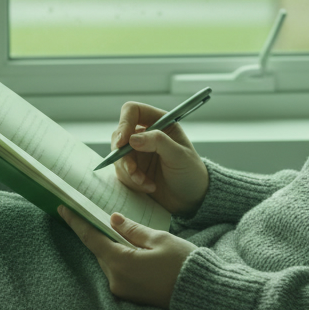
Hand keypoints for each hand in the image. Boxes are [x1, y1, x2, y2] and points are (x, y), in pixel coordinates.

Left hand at [57, 206, 195, 309]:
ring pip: (108, 260)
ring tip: (113, 227)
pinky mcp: (131, 295)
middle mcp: (117, 280)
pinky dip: (118, 257)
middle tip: (89, 212)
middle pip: (99, 250)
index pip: (91, 239)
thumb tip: (112, 219)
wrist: (202, 293)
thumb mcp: (160, 239)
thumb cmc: (184, 264)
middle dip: (95, 231)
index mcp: (122, 263)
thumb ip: (133, 229)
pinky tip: (126, 246)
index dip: (76, 222)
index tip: (63, 209)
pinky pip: (118, 270)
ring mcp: (123, 290)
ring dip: (109, 245)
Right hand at [111, 101, 208, 218]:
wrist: (190, 198)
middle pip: (119, 134)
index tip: (123, 142)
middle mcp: (145, 134)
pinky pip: (121, 172)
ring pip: (118, 155)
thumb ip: (158, 142)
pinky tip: (148, 187)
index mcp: (159, 122)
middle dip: (123, 155)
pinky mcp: (132, 168)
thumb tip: (132, 139)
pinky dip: (132, 181)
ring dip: (129, 171)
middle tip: (133, 169)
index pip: (133, 111)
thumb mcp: (179, 155)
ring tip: (146, 182)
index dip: (124, 123)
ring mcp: (137, 152)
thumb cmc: (191, 173)